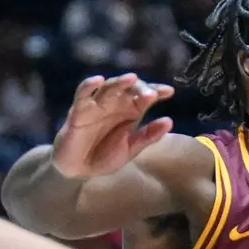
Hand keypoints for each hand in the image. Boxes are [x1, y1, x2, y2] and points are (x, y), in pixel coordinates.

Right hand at [52, 74, 175, 178]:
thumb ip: (148, 136)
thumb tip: (169, 121)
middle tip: (151, 94)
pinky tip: (98, 80)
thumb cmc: (105, 156)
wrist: (79, 169)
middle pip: (129, 89)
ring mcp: (97, 106)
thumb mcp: (131, 149)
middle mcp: (115, 105)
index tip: (169, 91)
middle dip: (140, 89)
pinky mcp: (79, 111)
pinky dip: (89, 85)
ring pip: (109, 88)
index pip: (144, 97)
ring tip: (131, 78)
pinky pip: (83, 94)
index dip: (156, 91)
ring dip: (120, 82)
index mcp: (130, 112)